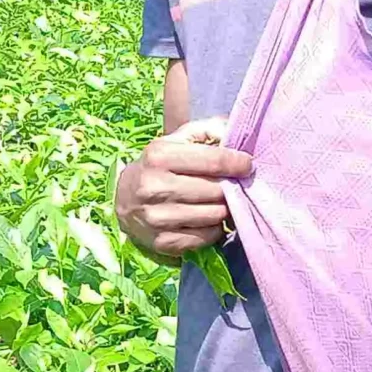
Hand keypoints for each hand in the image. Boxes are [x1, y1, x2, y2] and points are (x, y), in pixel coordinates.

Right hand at [114, 117, 252, 263]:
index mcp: (159, 156)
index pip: (213, 160)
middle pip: (216, 190)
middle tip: (229, 185)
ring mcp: (157, 217)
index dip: (237, 163)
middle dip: (229, 187)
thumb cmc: (159, 166)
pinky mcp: (163, 242)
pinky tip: (205, 219)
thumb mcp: (176, 140)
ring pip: (214, 215)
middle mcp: (155, 187)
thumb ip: (207, 130)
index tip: (247, 164)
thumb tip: (233, 133)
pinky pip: (207, 236)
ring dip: (223, 208)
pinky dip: (213, 228)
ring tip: (217, 201)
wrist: (124, 200)